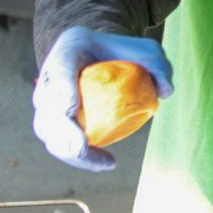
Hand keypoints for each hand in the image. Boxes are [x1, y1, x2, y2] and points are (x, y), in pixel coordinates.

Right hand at [32, 27, 172, 171]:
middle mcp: (49, 79)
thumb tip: (166, 91)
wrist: (97, 54)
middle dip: (61, 132)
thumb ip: (157, 64)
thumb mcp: (146, 49)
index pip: (61, 70)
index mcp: (67, 52)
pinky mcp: (51, 122)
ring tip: (104, 163)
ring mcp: (46, 102)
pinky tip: (105, 162)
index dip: (61, 88)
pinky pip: (60, 143)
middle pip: (48, 109)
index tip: (70, 106)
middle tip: (82, 148)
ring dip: (71, 153)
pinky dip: (79, 157)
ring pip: (50, 133)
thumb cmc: (123, 51)